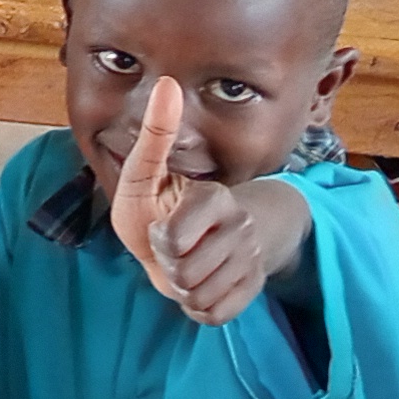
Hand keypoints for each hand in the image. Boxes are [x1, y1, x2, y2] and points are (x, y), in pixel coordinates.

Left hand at [105, 77, 283, 323]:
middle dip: (168, 268)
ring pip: (199, 297)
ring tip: (185, 266)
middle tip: (171, 251)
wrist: (193, 240)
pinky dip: (199, 307)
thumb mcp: (147, 172)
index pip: (174, 239)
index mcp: (216, 199)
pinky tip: (201, 284)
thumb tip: (169, 83)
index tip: (160, 228)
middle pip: (185, 275)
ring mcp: (249, 260)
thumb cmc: (159, 205)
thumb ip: (156, 136)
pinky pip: (213, 315)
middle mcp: (240, 228)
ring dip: (183, 289)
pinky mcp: (251, 290)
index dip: (160, 240)